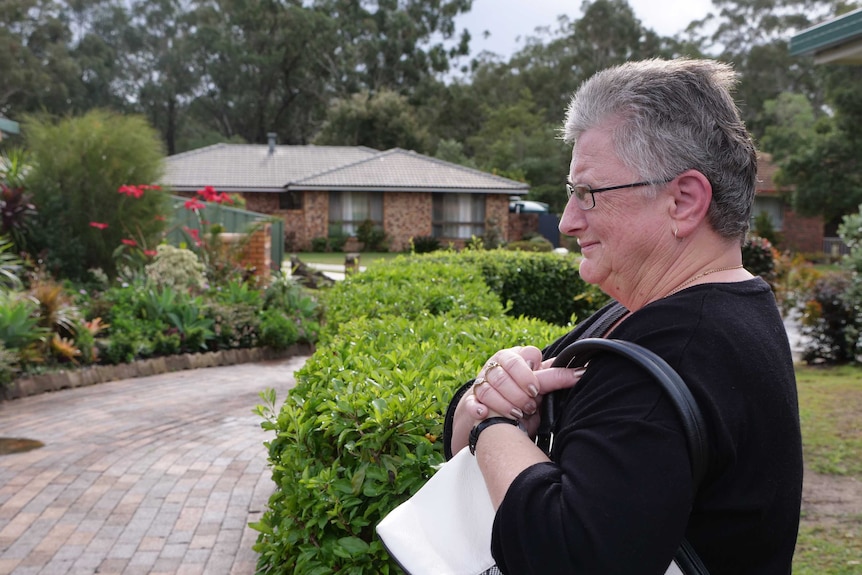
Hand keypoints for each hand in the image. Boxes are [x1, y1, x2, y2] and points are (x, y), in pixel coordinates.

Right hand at [464, 346, 585, 433]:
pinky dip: (477, 408)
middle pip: (502, 374)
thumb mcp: (539, 385)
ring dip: (504, 403)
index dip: (528, 375)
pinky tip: (484, 413)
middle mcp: (496, 365)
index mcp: (514, 356)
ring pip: (488, 388)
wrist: (498, 414)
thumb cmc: (524, 394)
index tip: (535, 390)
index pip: (522, 355)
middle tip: (529, 406)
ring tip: (516, 414)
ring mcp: (482, 382)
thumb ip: (555, 377)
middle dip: (517, 393)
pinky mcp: (471, 400)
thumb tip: (583, 371)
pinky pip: (471, 402)